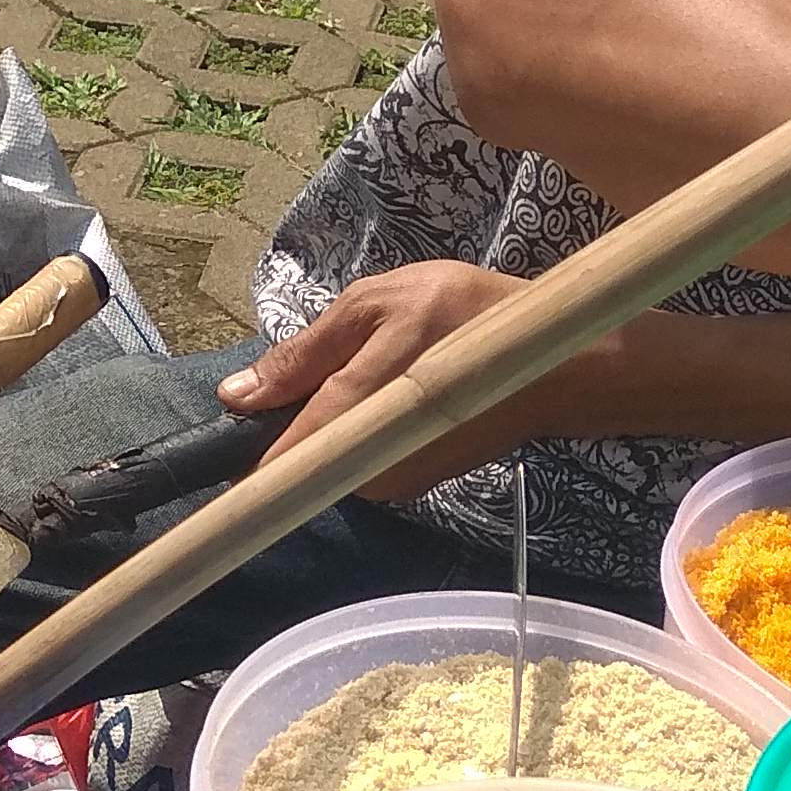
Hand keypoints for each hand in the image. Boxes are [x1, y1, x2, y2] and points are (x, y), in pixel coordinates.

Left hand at [218, 263, 585, 500]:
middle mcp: (367, 472)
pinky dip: (366, 427)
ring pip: (330, 456)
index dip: (238, 450)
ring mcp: (393, 485)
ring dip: (333, 419)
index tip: (226, 429)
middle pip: (296, 457)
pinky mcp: (413, 485)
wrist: (564, 368)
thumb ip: (304, 352)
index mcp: (352, 419)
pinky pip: (363, 458)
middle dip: (295, 415)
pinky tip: (398, 387)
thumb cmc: (472, 318)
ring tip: (376, 364)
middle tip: (334, 359)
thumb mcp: (379, 305)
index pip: (270, 464)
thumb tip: (236, 395)